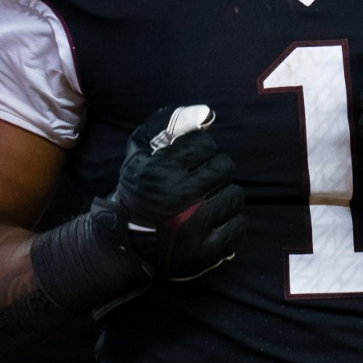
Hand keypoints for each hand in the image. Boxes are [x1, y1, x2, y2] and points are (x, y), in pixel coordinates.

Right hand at [108, 105, 245, 281]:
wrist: (125, 246)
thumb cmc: (135, 197)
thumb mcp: (136, 158)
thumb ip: (160, 129)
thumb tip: (201, 112)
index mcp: (163, 171)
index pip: (205, 144)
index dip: (202, 150)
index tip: (195, 160)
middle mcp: (181, 196)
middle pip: (224, 167)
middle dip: (216, 171)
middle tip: (204, 181)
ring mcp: (197, 225)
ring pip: (235, 195)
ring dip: (225, 195)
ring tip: (210, 202)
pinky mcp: (207, 249)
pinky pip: (237, 225)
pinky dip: (230, 222)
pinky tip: (215, 221)